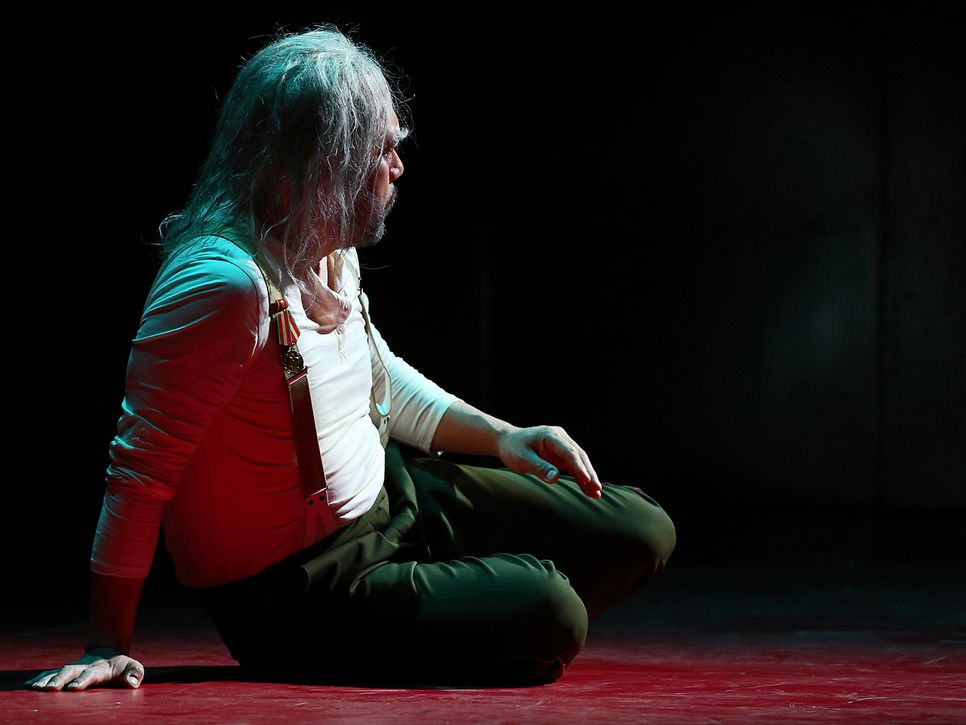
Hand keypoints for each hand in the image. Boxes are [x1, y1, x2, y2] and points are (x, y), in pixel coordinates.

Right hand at [24, 647, 143, 690]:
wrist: (107, 654)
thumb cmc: (120, 666)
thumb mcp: (132, 667)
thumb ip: (134, 673)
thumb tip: (133, 682)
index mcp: (98, 668)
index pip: (90, 674)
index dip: (82, 680)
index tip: (74, 688)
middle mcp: (82, 667)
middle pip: (69, 672)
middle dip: (59, 680)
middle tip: (51, 689)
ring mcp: (71, 669)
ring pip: (57, 673)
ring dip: (46, 680)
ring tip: (34, 688)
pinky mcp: (64, 672)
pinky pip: (49, 674)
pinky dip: (39, 679)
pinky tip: (27, 686)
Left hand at [496, 425, 601, 498]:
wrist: (507, 441)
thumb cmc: (512, 449)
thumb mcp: (522, 459)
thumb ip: (539, 467)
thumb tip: (555, 478)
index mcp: (551, 435)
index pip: (569, 452)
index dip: (579, 466)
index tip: (586, 480)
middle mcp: (560, 437)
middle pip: (579, 456)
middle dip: (589, 473)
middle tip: (597, 489)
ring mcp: (562, 445)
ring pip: (580, 461)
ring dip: (588, 476)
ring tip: (597, 493)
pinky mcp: (561, 454)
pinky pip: (574, 465)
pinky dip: (581, 477)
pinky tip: (589, 489)